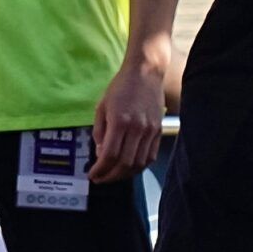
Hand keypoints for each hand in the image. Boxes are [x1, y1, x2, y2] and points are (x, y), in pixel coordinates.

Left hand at [90, 60, 165, 182]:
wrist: (145, 72)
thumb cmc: (120, 87)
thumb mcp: (102, 106)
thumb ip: (99, 131)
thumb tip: (100, 154)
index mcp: (119, 121)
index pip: (109, 155)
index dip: (100, 169)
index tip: (93, 175)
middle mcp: (137, 129)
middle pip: (125, 163)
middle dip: (111, 176)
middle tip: (101, 179)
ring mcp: (150, 131)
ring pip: (139, 164)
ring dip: (125, 174)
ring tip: (113, 175)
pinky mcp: (159, 131)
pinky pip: (150, 156)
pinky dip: (139, 167)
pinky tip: (129, 167)